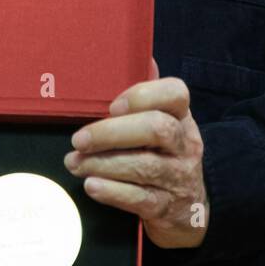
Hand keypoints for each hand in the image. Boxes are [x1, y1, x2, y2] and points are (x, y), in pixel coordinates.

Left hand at [63, 73, 208, 248]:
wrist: (190, 210)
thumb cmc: (165, 156)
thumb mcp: (164, 122)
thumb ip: (149, 94)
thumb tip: (141, 55)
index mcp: (182, 117)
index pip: (176, 94)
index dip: (142, 95)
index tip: (112, 105)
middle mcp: (185, 145)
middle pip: (157, 129)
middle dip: (112, 132)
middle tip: (79, 139)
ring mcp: (178, 177)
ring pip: (144, 166)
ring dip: (103, 163)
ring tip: (74, 163)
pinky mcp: (166, 208)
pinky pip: (140, 199)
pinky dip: (113, 192)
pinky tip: (91, 186)